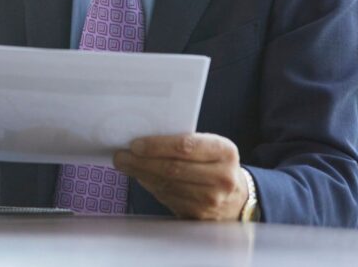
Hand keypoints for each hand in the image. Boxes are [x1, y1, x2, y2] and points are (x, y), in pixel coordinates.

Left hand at [113, 133, 247, 220]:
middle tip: (120, 156)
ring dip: (140, 174)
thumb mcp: (210, 147)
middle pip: (172, 168)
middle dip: (140, 162)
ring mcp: (212, 200)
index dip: (156, 146)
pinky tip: (140, 178)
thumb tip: (141, 142)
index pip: (185, 146)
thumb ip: (184, 142)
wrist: (237, 197)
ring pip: (166, 185)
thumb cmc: (215, 163)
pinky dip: (150, 186)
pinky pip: (167, 198)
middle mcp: (222, 177)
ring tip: (124, 165)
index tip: (134, 144)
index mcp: (224, 152)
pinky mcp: (199, 215)